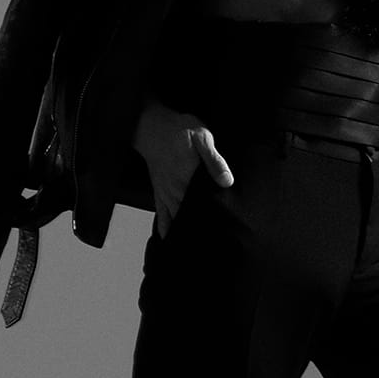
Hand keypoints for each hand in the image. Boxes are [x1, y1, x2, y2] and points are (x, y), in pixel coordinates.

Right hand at [132, 96, 233, 238]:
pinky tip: (170, 241)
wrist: (152, 125)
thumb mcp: (202, 138)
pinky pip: (161, 214)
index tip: (224, 237)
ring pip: (176, 219)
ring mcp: (166, 192)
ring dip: (185, 233)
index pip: (204, 205)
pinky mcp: (159, 191)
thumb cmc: (180, 130)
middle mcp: (176, 190)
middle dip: (201, 232)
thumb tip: (227, 181)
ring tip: (195, 252)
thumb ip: (214, 160)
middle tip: (214, 252)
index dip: (214, 221)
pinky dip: (166, 228)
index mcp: (188, 179)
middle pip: (191, 216)